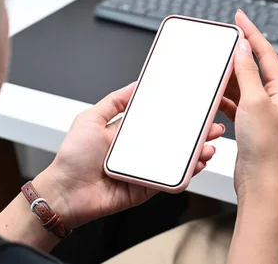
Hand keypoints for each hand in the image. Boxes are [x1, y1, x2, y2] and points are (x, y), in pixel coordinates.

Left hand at [33, 83, 224, 228]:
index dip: (177, 114)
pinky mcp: (147, 188)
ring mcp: (145, 169)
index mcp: (127, 133)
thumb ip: (114, 102)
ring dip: (197, 152)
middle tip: (212, 126)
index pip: (159, 120)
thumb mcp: (90, 119)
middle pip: (174, 140)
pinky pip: (171, 181)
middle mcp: (139, 151)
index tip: (193, 105)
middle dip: (196, 133)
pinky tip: (197, 163)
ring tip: (209, 144)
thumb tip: (134, 85)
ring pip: (178, 160)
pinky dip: (187, 173)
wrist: (65, 192)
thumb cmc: (72, 157)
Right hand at [219, 10, 277, 199]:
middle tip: (223, 38)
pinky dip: (224, 95)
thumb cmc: (265, 146)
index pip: (266, 52)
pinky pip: (234, 101)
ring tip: (215, 67)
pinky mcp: (248, 122)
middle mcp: (273, 97)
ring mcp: (260, 110)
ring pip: (242, 84)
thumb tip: (243, 48)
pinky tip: (214, 94)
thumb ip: (248, 72)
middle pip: (253, 66)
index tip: (240, 17)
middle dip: (237, 53)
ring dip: (229, 76)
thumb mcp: (254, 101)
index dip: (252, 32)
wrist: (260, 178)